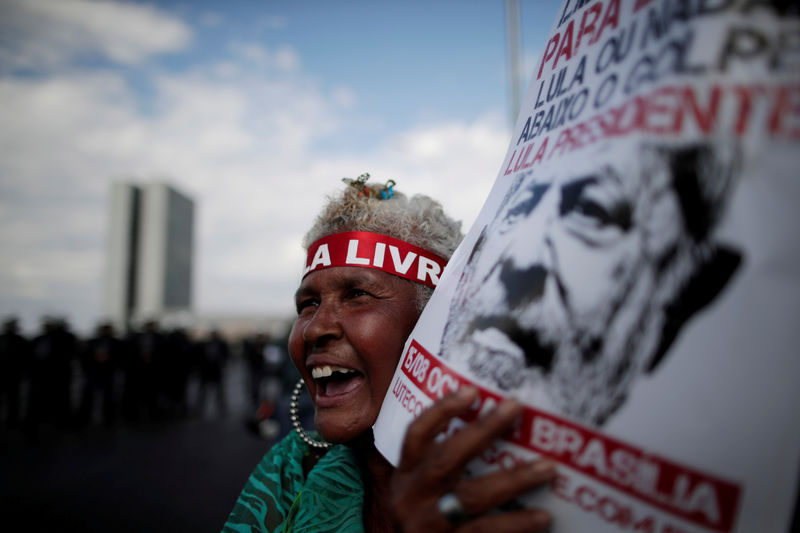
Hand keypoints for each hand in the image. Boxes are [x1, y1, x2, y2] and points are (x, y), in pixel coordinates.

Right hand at [391, 386, 555, 531]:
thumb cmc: (423, 520)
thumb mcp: (417, 490)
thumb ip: (437, 462)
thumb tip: (485, 424)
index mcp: (406, 476)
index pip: (417, 435)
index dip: (441, 411)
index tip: (471, 391)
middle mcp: (413, 498)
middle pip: (447, 459)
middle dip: (483, 431)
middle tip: (515, 408)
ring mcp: (431, 526)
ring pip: (473, 499)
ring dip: (513, 481)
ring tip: (547, 468)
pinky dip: (516, 525)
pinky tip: (542, 517)